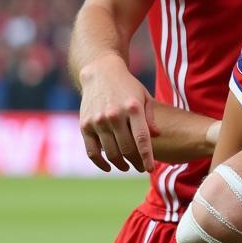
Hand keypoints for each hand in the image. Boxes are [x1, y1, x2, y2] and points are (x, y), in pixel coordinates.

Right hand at [79, 54, 159, 172]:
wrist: (101, 74)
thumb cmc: (128, 87)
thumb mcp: (145, 98)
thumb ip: (150, 118)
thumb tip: (156, 135)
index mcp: (133, 108)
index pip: (142, 139)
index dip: (146, 156)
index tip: (150, 169)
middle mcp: (114, 115)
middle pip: (126, 148)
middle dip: (135, 162)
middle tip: (140, 168)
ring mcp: (98, 120)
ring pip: (110, 152)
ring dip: (120, 164)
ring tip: (128, 167)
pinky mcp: (85, 125)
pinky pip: (92, 151)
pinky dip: (100, 163)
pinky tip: (109, 168)